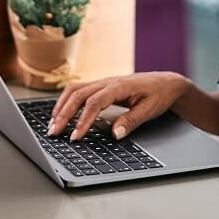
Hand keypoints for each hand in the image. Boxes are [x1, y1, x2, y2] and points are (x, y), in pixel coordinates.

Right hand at [48, 71, 190, 141]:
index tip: (76, 137)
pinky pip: (79, 90)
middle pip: (78, 95)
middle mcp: (107, 82)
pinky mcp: (101, 86)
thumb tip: (115, 134)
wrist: (166, 82)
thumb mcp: (149, 110)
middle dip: (63, 114)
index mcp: (119, 86)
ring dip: (61, 106)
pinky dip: (67, 101)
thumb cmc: (158, 94)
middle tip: (53, 132)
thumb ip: (131, 121)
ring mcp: (103, 82)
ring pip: (75, 90)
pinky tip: (62, 113)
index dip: (83, 121)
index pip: (94, 103)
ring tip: (52, 124)